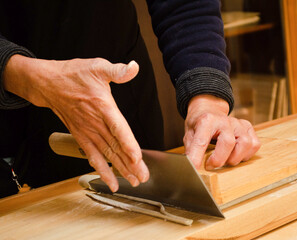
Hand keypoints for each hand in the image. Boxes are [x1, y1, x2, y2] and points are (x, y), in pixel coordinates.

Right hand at [4, 55, 148, 190]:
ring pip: (107, 155)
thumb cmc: (74, 75)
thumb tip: (134, 67)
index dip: (127, 144)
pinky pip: (93, 157)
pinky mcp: (82, 137)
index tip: (137, 158)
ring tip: (134, 181)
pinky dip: (102, 171)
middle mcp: (95, 123)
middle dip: (130, 164)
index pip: (118, 128)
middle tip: (144, 177)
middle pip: (115, 147)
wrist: (49, 84)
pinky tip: (112, 182)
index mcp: (103, 106)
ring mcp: (88, 132)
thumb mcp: (97, 67)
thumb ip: (117, 71)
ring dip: (121, 170)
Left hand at [184, 95, 260, 169]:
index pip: (202, 141)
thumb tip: (191, 167)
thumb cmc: (199, 124)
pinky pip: (254, 144)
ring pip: (245, 143)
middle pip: (228, 142)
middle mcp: (224, 120)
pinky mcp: (248, 127)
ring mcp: (238, 123)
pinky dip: (246, 154)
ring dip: (235, 158)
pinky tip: (236, 154)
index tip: (195, 168)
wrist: (209, 110)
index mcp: (206, 120)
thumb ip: (190, 150)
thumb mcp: (189, 134)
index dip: (197, 157)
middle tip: (211, 164)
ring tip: (225, 160)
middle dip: (219, 159)